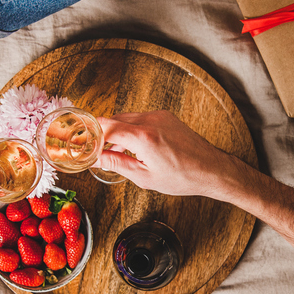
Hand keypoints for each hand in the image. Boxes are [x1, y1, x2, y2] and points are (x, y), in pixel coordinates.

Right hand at [97, 111, 238, 197]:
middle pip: (113, 119)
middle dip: (102, 133)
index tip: (83, 144)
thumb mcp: (144, 177)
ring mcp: (159, 116)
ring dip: (117, 131)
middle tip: (94, 148)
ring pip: (126, 118)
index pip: (105, 126)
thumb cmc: (182, 177)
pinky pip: (140, 119)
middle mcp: (150, 121)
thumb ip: (116, 164)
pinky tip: (132, 146)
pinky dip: (131, 129)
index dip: (90, 134)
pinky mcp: (165, 116)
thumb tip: (96, 159)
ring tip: (114, 151)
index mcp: (142, 137)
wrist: (210, 169)